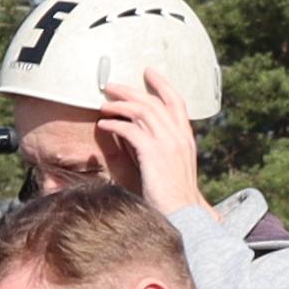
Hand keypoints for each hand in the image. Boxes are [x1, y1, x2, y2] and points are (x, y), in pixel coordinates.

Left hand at [97, 59, 207, 215]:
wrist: (183, 216)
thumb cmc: (174, 198)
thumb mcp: (171, 168)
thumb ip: (158, 150)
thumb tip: (136, 137)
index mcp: (186, 138)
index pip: (176, 101)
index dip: (162, 84)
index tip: (148, 72)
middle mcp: (179, 136)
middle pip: (154, 101)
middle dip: (131, 90)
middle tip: (112, 86)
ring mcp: (167, 143)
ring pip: (142, 111)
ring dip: (119, 105)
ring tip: (103, 104)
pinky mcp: (153, 152)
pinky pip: (130, 129)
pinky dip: (115, 124)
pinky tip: (103, 125)